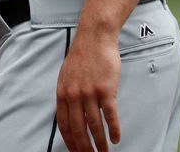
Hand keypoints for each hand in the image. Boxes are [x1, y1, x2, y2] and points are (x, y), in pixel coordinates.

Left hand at [55, 32, 121, 151]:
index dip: (70, 141)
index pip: (64, 125)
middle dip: (83, 147)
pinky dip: (114, 129)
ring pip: (94, 125)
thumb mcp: (66, 76)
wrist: (95, 38)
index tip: (75, 151)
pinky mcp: (106, 90)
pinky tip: (116, 138)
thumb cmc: (82, 57)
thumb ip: (67, 96)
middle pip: (78, 129)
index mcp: (63, 93)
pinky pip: (110, 115)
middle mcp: (74, 95)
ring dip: (100, 143)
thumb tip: (69, 115)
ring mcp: (90, 93)